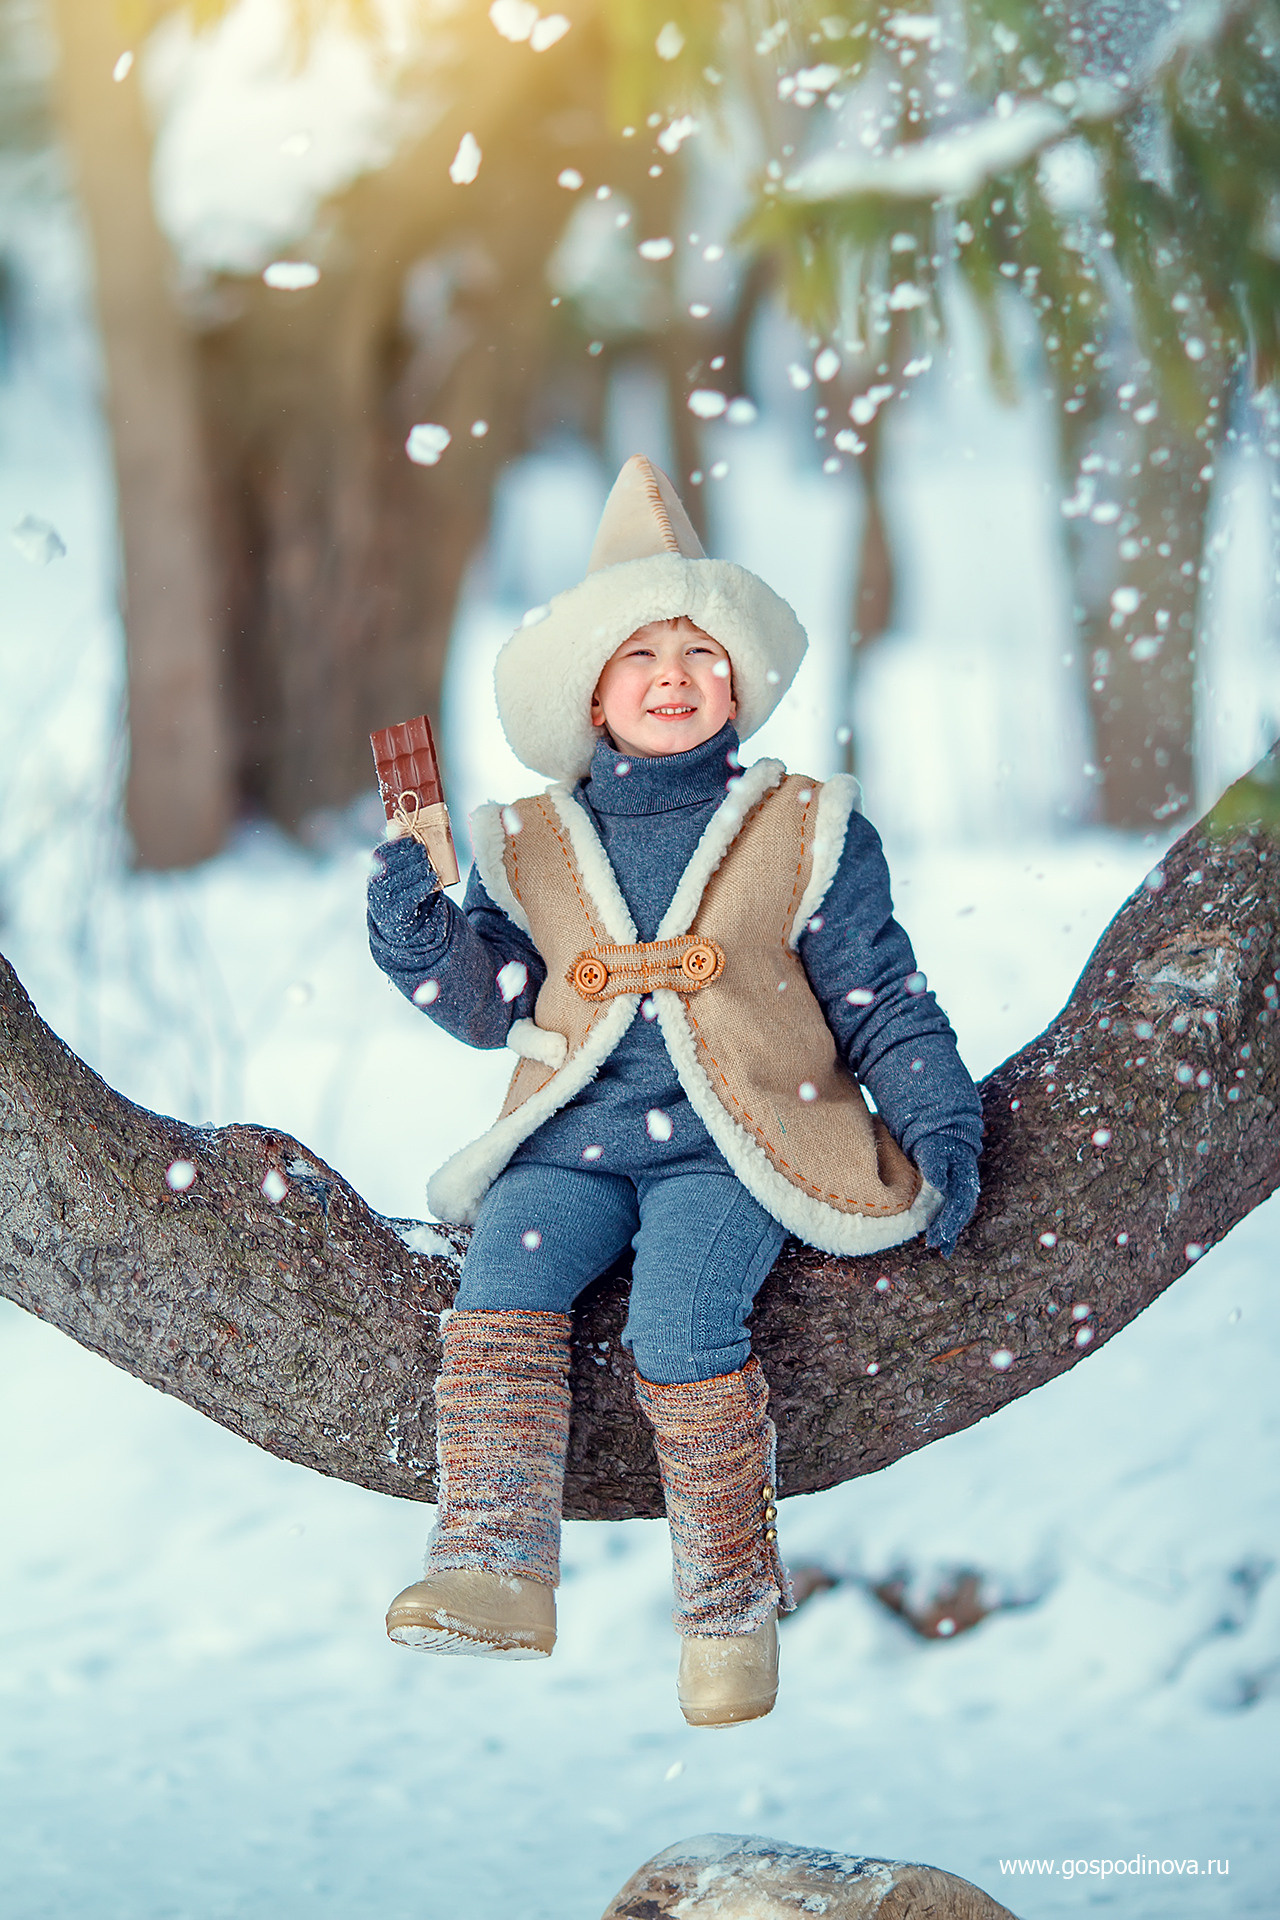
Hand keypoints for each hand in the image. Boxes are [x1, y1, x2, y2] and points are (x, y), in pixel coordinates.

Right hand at [367, 834, 441, 940]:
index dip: (395, 845)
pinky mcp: (397, 915)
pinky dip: (423, 886)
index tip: (410, 840)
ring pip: (400, 881)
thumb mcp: (398, 873)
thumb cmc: (402, 892)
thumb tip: (396, 828)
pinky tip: (432, 878)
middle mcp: (375, 887)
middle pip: (390, 867)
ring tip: (428, 863)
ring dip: (416, 870)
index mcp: (373, 873)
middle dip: (408, 857)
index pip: (380, 855)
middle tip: (422, 850)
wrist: (400, 927)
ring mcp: (384, 902)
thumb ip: (398, 854)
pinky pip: (410, 898)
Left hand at [914, 1134, 979, 1258]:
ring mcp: (962, 1191)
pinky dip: (949, 1229)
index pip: (960, 1202)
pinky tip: (944, 1245)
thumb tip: (939, 1184)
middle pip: (961, 1213)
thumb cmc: (934, 1141)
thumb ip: (935, 1165)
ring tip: (941, 1250)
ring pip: (958, 1216)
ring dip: (950, 1234)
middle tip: (934, 1244)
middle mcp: (967, 1186)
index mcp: (965, 1176)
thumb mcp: (932, 1149)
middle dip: (949, 1231)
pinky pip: (953, 1214)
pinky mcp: (954, 1194)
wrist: (941, 1133)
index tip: (940, 1233)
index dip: (951, 1219)